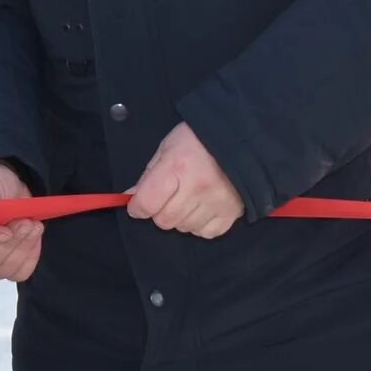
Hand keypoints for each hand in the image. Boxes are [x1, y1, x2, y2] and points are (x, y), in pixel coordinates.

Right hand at [0, 162, 41, 281]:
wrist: (0, 193)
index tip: (5, 230)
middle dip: (10, 242)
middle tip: (28, 222)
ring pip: (4, 268)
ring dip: (23, 244)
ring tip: (32, 223)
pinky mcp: (2, 271)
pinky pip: (19, 271)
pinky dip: (30, 252)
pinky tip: (31, 235)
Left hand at [125, 122, 243, 238]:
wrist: (239, 138)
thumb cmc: (198, 139)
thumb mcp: (167, 149)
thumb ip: (148, 176)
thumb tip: (131, 198)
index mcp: (178, 167)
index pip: (147, 203)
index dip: (137, 207)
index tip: (138, 205)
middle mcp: (198, 187)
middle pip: (164, 220)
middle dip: (159, 212)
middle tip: (167, 197)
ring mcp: (217, 201)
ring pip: (184, 228)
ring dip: (180, 218)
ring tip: (188, 199)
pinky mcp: (232, 212)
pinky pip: (206, 233)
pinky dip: (200, 225)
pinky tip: (202, 208)